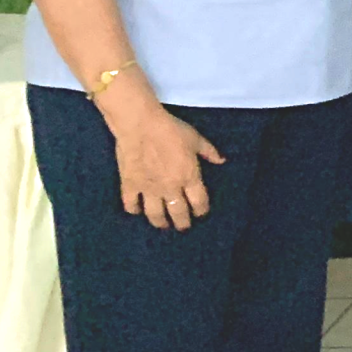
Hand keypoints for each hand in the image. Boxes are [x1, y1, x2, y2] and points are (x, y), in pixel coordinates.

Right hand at [109, 107, 226, 230]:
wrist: (140, 125)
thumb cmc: (171, 130)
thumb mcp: (196, 139)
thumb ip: (209, 152)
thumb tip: (222, 161)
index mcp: (189, 177)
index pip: (199, 202)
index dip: (201, 211)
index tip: (201, 213)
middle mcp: (170, 188)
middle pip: (178, 213)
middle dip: (182, 223)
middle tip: (182, 226)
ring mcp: (148, 189)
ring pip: (155, 214)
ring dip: (160, 222)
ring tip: (163, 225)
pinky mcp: (129, 185)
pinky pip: (131, 205)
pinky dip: (134, 210)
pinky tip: (137, 211)